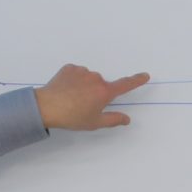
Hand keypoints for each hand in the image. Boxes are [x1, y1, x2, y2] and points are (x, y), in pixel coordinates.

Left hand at [35, 64, 150, 130]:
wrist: (46, 107)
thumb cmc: (72, 117)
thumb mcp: (95, 123)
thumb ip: (113, 119)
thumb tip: (127, 119)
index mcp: (104, 92)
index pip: (125, 85)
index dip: (136, 80)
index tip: (145, 75)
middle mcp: (96, 78)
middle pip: (102, 85)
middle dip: (97, 93)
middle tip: (84, 106)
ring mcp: (82, 71)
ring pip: (88, 78)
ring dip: (85, 86)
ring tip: (72, 99)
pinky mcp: (69, 68)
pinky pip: (76, 73)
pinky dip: (74, 80)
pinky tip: (66, 90)